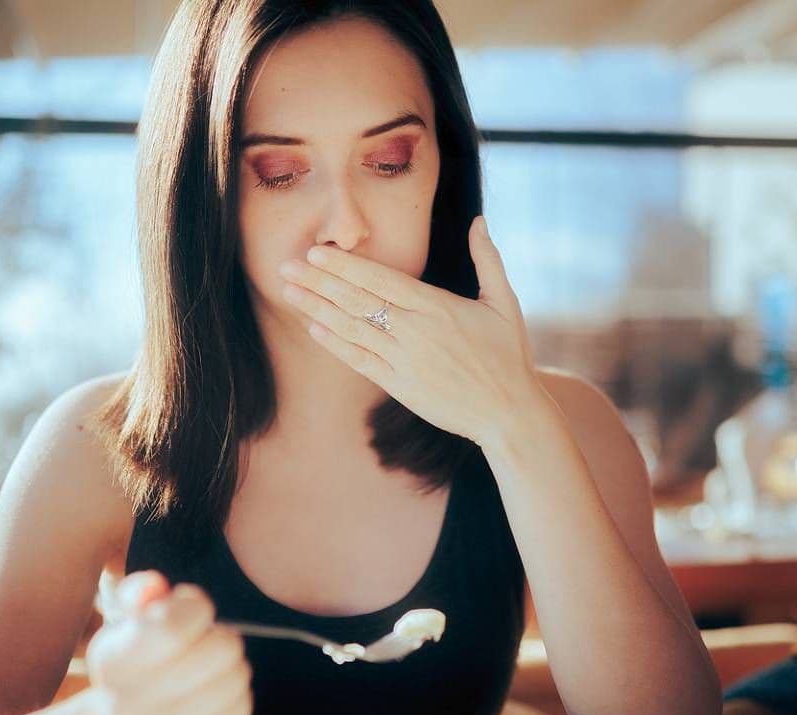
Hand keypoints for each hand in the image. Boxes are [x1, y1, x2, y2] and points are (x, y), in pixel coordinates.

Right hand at [85, 571, 251, 714]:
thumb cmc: (137, 665)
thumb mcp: (128, 623)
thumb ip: (138, 594)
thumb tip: (153, 587)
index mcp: (110, 663)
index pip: (174, 625)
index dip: (195, 607)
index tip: (188, 611)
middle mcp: (128, 708)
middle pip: (221, 648)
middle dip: (219, 636)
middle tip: (203, 645)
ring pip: (237, 676)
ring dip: (231, 665)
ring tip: (209, 671)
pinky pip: (241, 709)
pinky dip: (235, 696)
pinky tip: (213, 699)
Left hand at [278, 216, 546, 447]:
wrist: (509, 413)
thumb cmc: (509, 357)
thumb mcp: (505, 302)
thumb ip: (487, 259)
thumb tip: (479, 220)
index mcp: (437, 306)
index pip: (381, 279)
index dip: (345, 266)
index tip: (317, 252)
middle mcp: (416, 331)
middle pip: (357, 300)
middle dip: (319, 281)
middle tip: (287, 265)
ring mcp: (405, 360)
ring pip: (353, 328)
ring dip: (318, 308)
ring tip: (290, 292)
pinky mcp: (401, 386)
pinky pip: (361, 360)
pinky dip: (337, 344)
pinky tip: (315, 328)